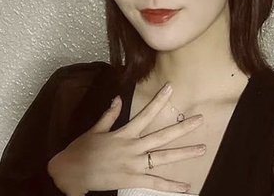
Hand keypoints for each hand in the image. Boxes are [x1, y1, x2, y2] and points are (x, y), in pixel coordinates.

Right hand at [47, 84, 204, 195]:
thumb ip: (110, 115)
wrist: (71, 172)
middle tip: (200, 119)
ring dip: (184, 153)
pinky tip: (186, 186)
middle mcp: (133, 148)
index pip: (146, 113)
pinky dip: (171, 185)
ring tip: (202, 149)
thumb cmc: (82, 150)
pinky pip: (155, 183)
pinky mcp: (132, 180)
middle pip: (163, 136)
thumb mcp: (96, 129)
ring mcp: (134, 165)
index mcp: (125, 133)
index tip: (171, 88)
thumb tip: (118, 98)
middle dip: (183, 127)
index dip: (159, 100)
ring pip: (164, 158)